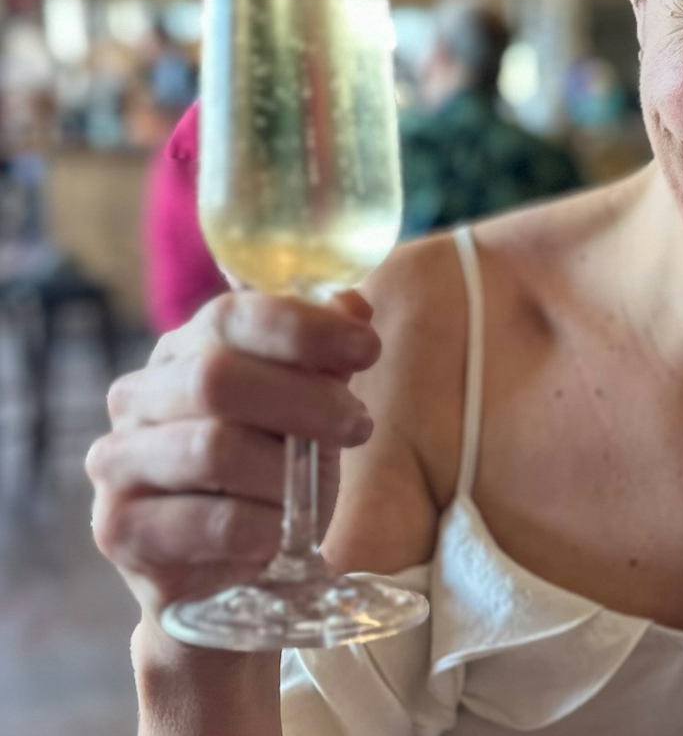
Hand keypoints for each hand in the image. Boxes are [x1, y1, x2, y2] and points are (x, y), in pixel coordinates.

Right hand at [87, 289, 380, 628]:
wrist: (228, 572)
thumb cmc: (271, 472)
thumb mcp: (307, 409)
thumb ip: (326, 358)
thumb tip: (353, 305)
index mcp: (183, 349)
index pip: (231, 316)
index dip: (305, 328)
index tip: (367, 348)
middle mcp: (138, 396)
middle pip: (217, 378)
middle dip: (306, 400)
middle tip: (357, 425)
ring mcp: (120, 461)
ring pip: (214, 449)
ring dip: (285, 472)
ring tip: (312, 491)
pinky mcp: (121, 529)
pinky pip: (212, 522)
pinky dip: (264, 528)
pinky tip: (278, 534)